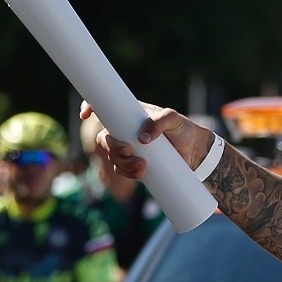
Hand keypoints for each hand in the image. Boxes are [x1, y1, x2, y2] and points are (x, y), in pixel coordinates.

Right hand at [86, 101, 211, 181]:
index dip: (90, 107)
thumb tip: (141, 139)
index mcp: (130, 114)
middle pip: (104, 138)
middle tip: (128, 151)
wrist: (195, 152)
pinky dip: (128, 173)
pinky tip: (141, 174)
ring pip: (113, 157)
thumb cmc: (183, 129)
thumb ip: (159, 122)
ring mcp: (129, 148)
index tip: (86, 114)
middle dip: (112, 147)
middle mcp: (125, 131)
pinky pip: (122, 170)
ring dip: (122, 163)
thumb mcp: (174, 119)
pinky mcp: (134, 164)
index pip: (105, 108)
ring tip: (142, 166)